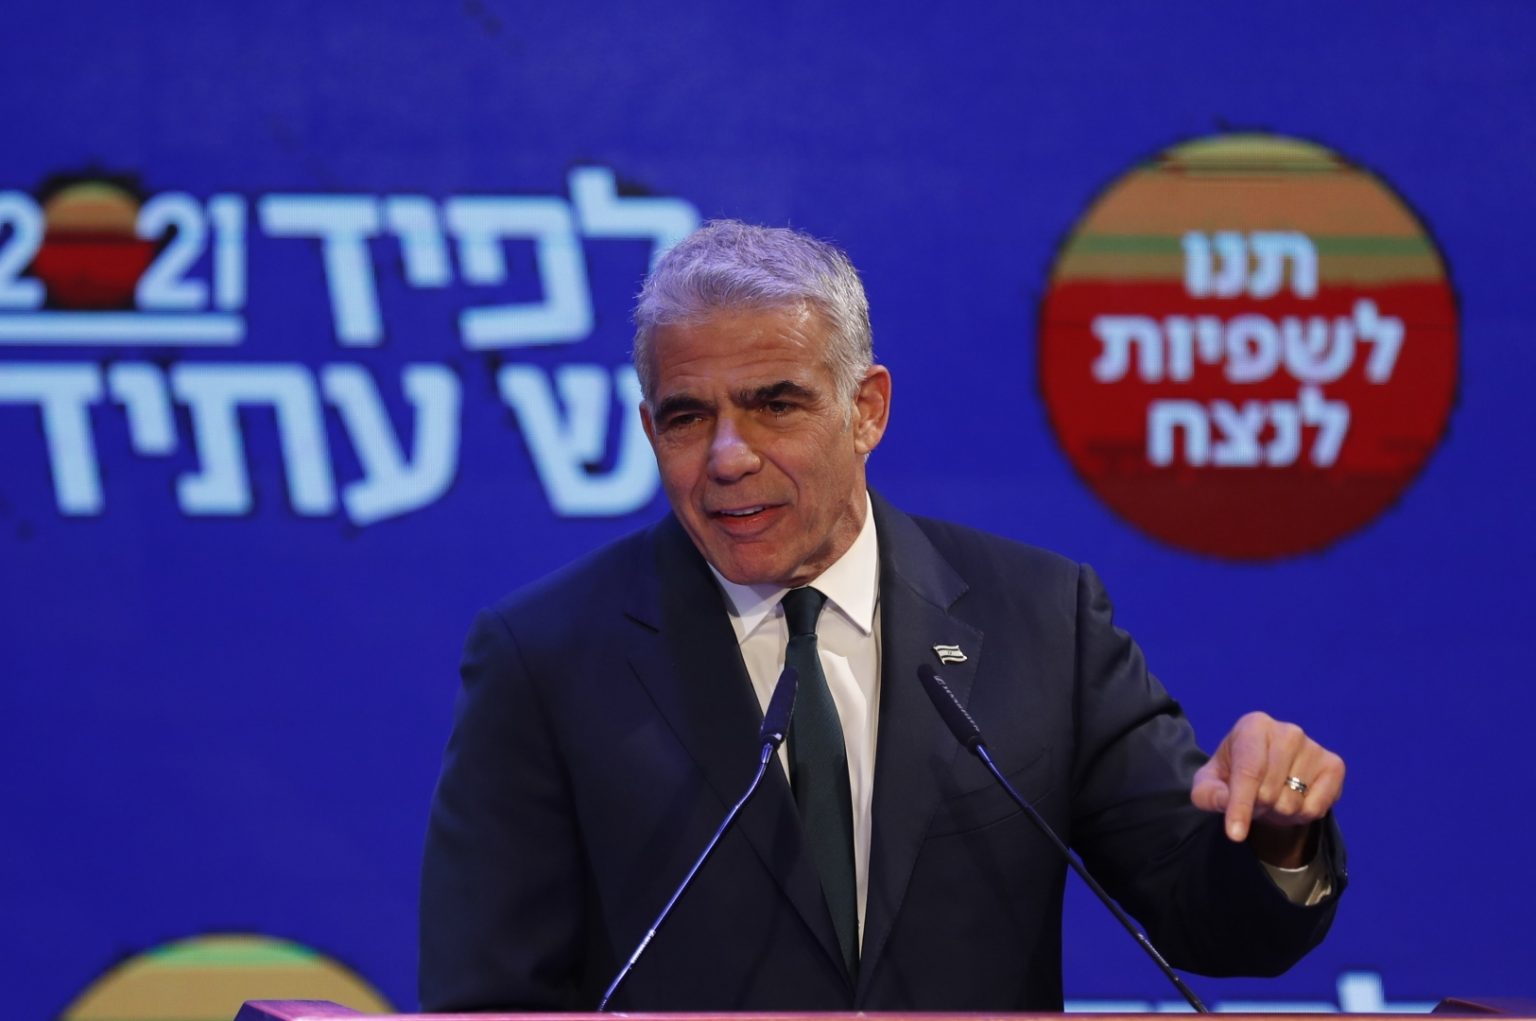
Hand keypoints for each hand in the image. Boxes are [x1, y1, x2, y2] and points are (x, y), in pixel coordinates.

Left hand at [1190, 711, 1344, 866]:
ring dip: (1277, 813)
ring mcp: (1314, 747)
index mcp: (1253, 726)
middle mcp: (1287, 732)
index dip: (1240, 806)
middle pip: (1269, 792)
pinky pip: (1316, 809)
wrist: (1266, 774)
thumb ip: (1209, 794)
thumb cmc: (1232, 775)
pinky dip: (1301, 816)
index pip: (1248, 772)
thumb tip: (1226, 803)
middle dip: (1256, 807)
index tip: (1234, 835)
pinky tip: (1294, 799)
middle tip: (1253, 799)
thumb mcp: (1209, 785)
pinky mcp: (1334, 766)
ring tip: (1273, 798)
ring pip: (1292, 804)